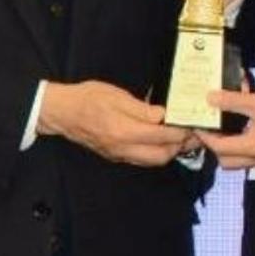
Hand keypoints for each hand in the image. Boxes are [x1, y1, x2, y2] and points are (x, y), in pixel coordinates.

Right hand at [37, 80, 189, 165]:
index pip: (161, 136)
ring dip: (169, 151)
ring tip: (180, 137)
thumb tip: (163, 116)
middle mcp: (123, 148)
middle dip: (180, 146)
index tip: (191, 124)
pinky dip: (156, 153)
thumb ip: (141, 108)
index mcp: (124, 131)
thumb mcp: (116, 95)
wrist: (62, 112)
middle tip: (192, 133)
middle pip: (161, 156)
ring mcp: (119, 154)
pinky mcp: (115, 155)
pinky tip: (161, 141)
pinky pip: (141, 159)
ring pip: (152, 161)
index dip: (180, 131)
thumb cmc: (88, 98)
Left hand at [195, 90, 254, 168]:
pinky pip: (249, 155)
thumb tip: (209, 98)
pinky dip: (240, 144)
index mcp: (251, 148)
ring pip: (238, 160)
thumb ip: (232, 101)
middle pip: (226, 161)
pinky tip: (243, 126)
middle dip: (215, 146)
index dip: (205, 136)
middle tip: (212, 127)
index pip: (219, 147)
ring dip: (227, 147)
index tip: (198, 122)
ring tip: (225, 126)